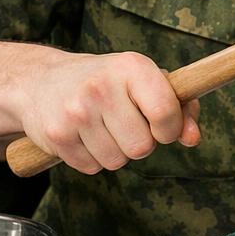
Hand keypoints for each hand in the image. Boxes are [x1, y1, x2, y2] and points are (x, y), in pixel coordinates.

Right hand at [14, 50, 199, 173]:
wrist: (41, 80)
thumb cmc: (107, 82)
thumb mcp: (145, 81)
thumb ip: (180, 107)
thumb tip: (193, 139)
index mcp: (131, 67)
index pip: (165, 112)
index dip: (170, 129)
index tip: (162, 125)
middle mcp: (102, 87)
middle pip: (142, 147)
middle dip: (141, 143)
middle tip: (125, 123)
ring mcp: (76, 112)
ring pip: (117, 162)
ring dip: (116, 152)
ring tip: (103, 127)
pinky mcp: (56, 135)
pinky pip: (92, 168)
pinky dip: (93, 158)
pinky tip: (84, 136)